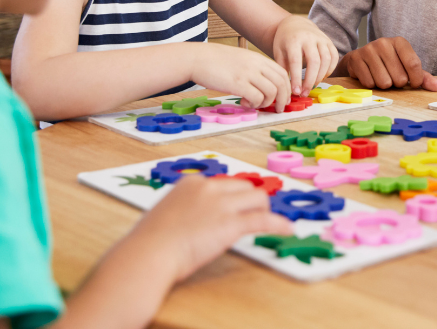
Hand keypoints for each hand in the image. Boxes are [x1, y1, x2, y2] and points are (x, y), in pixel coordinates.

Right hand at [134, 175, 292, 282]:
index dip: (232, 196)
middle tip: (253, 213)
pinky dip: (278, 224)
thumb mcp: (167, 215)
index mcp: (191, 182)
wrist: (149, 252)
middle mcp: (209, 188)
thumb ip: (184, 210)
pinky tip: (286, 229)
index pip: (223, 182)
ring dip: (264, 209)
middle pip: (243, 186)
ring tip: (267, 221)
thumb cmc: (150, 242)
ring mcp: (222, 204)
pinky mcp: (232, 224)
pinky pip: (263, 220)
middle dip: (249, 200)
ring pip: (257, 197)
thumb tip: (194, 219)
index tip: (236, 204)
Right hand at [191, 46, 291, 111]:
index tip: (283, 97)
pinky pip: (257, 98)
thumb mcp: (240, 59)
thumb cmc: (216, 61)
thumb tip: (263, 84)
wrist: (197, 58)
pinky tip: (245, 103)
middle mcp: (256, 64)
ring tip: (256, 105)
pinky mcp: (238, 83)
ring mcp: (248, 73)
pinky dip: (254, 104)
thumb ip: (253, 68)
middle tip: (277, 108)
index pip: (282, 73)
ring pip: (272, 91)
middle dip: (282, 99)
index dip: (286, 87)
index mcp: (258, 58)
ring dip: (267, 103)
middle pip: (281, 83)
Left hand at [272, 15, 339, 96]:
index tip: (295, 92)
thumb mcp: (278, 52)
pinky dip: (329, 70)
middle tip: (304, 93)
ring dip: (320, 77)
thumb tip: (285, 90)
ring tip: (312, 86)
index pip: (296, 61)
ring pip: (326, 60)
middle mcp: (309, 37)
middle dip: (310, 80)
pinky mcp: (329, 41)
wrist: (295, 23)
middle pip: (314, 61)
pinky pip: (334, 57)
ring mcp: (321, 38)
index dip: (297, 78)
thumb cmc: (285, 41)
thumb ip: (282, 68)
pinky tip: (321, 77)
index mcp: (293, 40)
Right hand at [339, 37, 436, 90]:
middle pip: (400, 77)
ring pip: (384, 82)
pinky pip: (369, 84)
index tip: (413, 84)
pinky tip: (370, 76)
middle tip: (392, 77)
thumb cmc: (388, 64)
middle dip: (397, 83)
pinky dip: (371, 85)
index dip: (416, 80)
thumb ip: (422, 77)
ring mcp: (368, 49)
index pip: (414, 64)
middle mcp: (384, 42)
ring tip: (381, 77)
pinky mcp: (356, 59)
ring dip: (384, 85)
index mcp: (399, 42)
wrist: (360, 59)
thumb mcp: (406, 67)